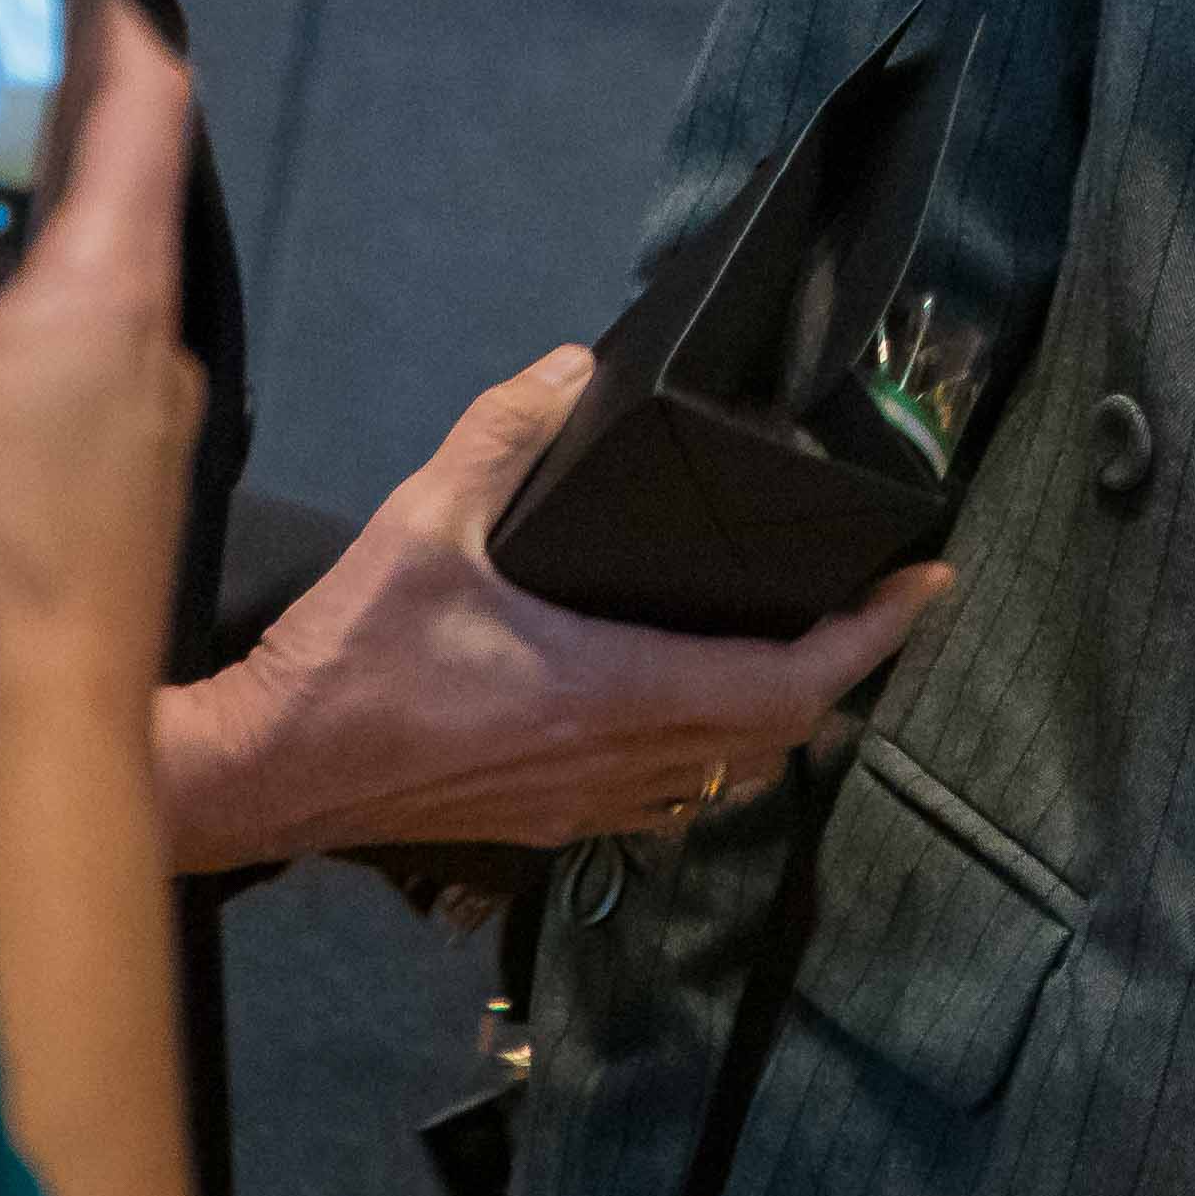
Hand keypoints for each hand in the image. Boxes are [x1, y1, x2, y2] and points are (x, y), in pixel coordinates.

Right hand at [0, 0, 202, 696]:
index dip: (113, 26)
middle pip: (95, 198)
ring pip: (55, 296)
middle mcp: (143, 339)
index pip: (148, 106)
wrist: (31, 733)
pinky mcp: (90, 493)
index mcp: (120, 281)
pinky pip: (33, 380)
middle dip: (13, 146)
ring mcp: (125, 422)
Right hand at [150, 349, 947, 869]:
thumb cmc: (347, 657)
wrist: (265, 774)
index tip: (929, 585)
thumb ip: (505, 433)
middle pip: (780, 734)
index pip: (790, 680)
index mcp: (612, 690)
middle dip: (842, 671)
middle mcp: (621, 763)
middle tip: (868, 603)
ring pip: (729, 778)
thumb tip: (576, 370)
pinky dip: (710, 756)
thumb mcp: (423, 518)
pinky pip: (670, 802)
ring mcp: (587, 807)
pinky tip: (687, 706)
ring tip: (796, 648)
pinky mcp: (548, 825)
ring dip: (779, 719)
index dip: (874, 635)